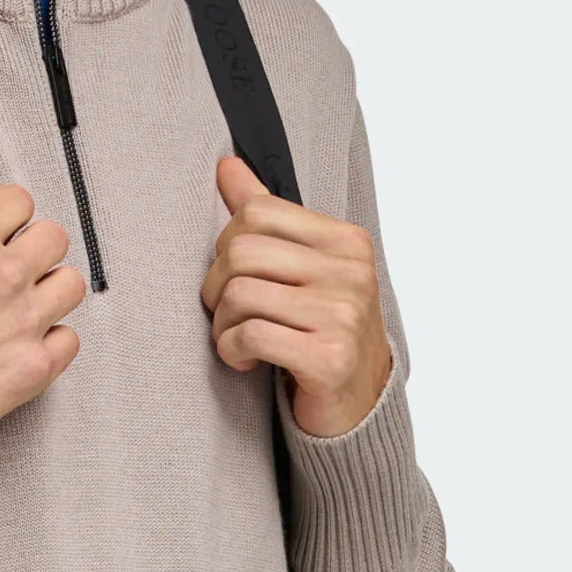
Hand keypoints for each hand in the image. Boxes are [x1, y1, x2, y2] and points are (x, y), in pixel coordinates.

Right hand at [0, 185, 85, 425]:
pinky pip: (70, 340)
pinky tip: (26, 345)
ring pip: (70, 285)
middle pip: (53, 239)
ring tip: (23, 307)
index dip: (4, 217)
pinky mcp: (33, 367)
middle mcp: (6, 274)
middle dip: (32, 250)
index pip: (18, 201)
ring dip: (49, 292)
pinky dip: (52, 342)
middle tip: (8, 271)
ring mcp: (25, 322)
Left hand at [201, 157, 392, 436]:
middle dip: (216, 289)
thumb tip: (227, 166)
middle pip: (240, 251)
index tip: (237, 279)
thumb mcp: (301, 268)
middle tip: (228, 316)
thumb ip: (266, 216)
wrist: (355, 406)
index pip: (256, 213)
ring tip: (239, 341)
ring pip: (239, 294)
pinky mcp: (328, 357)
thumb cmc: (320, 332)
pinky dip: (232, 352)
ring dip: (222, 326)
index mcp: (345, 241)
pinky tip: (247, 361)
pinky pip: (250, 335)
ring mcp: (343, 313)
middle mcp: (350, 272)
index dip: (226, 247)